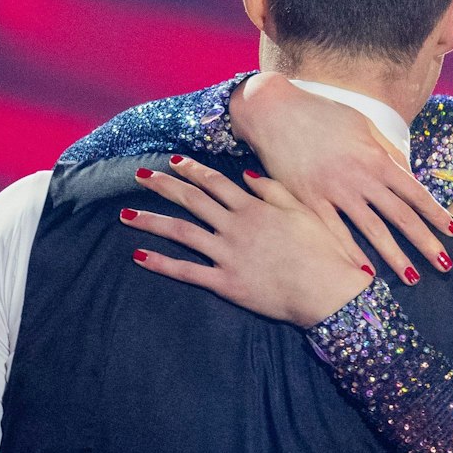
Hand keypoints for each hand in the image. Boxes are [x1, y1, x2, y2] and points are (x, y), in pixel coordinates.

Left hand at [121, 156, 374, 327]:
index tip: (174, 162)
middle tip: (140, 175)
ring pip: (181, 232)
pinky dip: (161, 263)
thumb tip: (247, 176)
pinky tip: (138, 256)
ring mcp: (227, 254)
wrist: (328, 290)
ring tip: (124, 215)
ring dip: (151, 221)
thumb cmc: (323, 251)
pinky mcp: (225, 283)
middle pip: (191, 200)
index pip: (215, 182)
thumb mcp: (303, 212)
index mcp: (254, 208)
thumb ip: (273, 192)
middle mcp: (235, 226)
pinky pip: (186, 271)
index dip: (192, 170)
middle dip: (163, 186)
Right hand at [232, 72, 452, 281]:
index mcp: (376, 158)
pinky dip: (351, 254)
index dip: (436, 214)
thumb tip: (409, 172)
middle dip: (425, 242)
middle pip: (401, 217)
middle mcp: (360, 177)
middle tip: (445, 265)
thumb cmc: (322, 115)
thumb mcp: (362, 125)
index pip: (415, 192)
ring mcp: (334, 192)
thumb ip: (387, 151)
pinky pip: (334, 233)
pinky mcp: (308, 201)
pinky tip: (365, 274)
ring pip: (372, 230)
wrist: (275, 111)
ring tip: (412, 277)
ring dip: (394, 256)